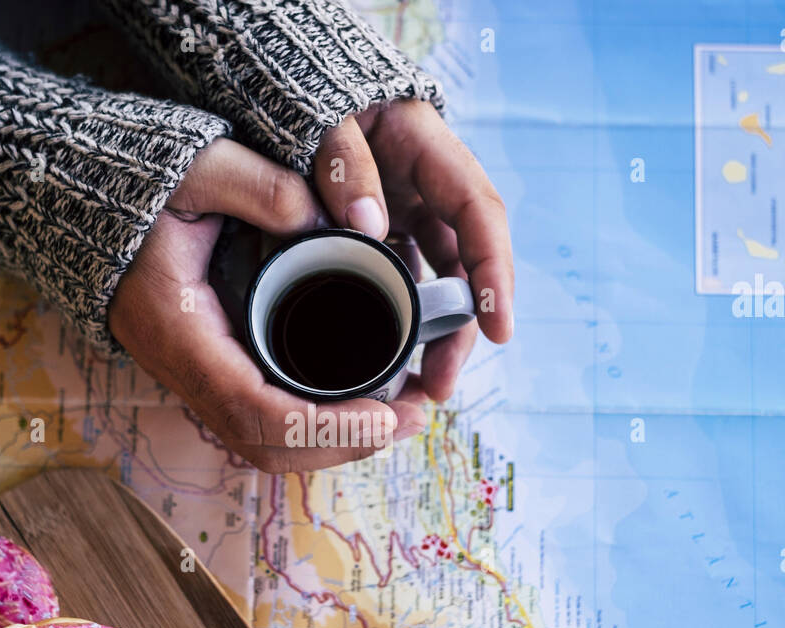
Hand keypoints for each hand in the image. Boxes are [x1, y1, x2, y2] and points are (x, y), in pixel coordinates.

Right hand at [108, 138, 427, 473]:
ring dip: (333, 441)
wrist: (86, 200)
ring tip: (400, 413)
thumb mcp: (197, 166)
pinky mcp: (212, 366)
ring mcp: (195, 374)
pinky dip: (313, 424)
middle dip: (342, 445)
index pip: (254, 410)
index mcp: (179, 332)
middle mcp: (184, 368)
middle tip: (412, 415)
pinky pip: (262, 417)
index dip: (323, 427)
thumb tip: (317, 218)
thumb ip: (255, 184)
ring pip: (265, 440)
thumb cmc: (140, 184)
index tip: (385, 414)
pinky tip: (358, 402)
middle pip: (264, 444)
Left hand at [314, 98, 514, 401]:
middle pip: (466, 262)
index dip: (494, 270)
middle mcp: (428, 186)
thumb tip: (368, 226)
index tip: (499, 326)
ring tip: (419, 385)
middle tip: (441, 382)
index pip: (478, 211)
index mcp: (428, 148)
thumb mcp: (323, 115)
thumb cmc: (307, 94)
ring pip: (437, 280)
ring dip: (435, 334)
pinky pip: (402, 282)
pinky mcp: (382, 233)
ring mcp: (407, 211)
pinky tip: (390, 359)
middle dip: (464, 328)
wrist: (285, 86)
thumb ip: (342, 160)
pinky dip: (401, 320)